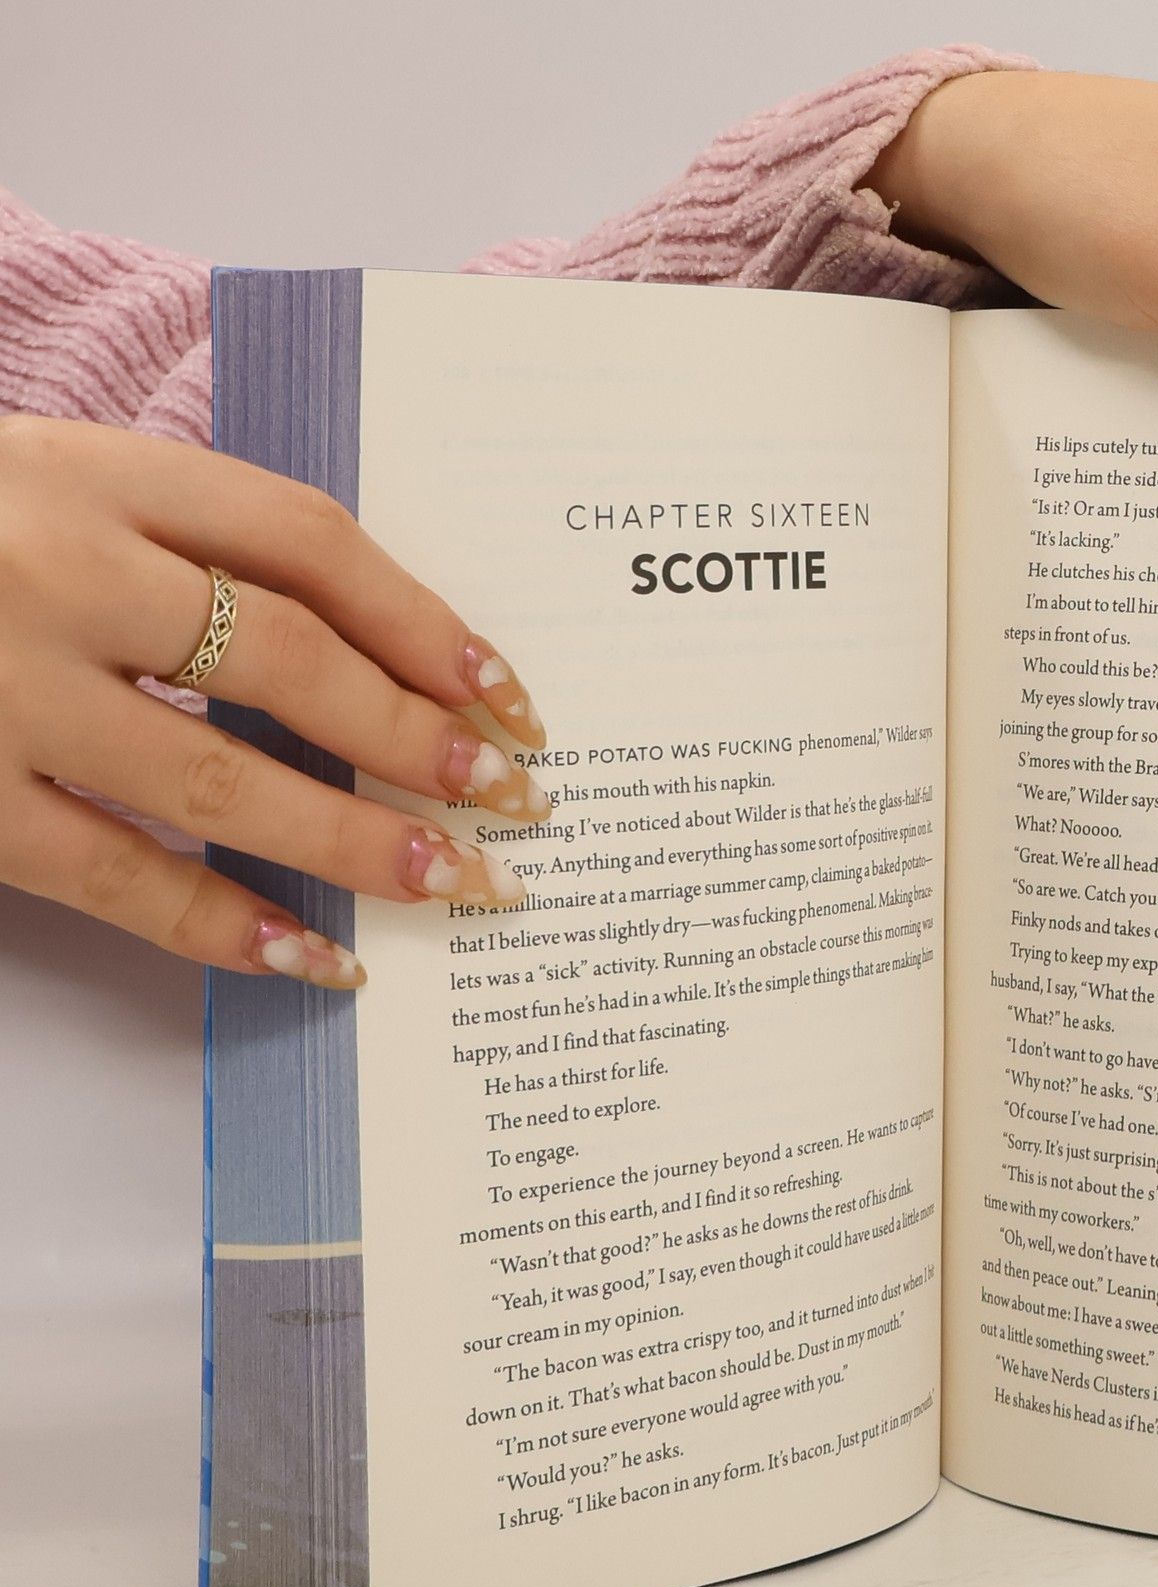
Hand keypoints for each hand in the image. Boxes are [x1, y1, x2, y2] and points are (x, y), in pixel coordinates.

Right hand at [0, 417, 547, 985]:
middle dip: (420, 739)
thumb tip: (379, 652)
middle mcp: (54, 567)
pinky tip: (314, 958)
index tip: (509, 696)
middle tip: (516, 801)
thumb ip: (186, 539)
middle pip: (288, 659)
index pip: (308, 539)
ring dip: (354, 842)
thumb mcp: (55, 480)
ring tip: (456, 885)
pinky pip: (117, 875)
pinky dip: (224, 924)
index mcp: (93, 470)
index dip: (427, 623)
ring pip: (219, 778)